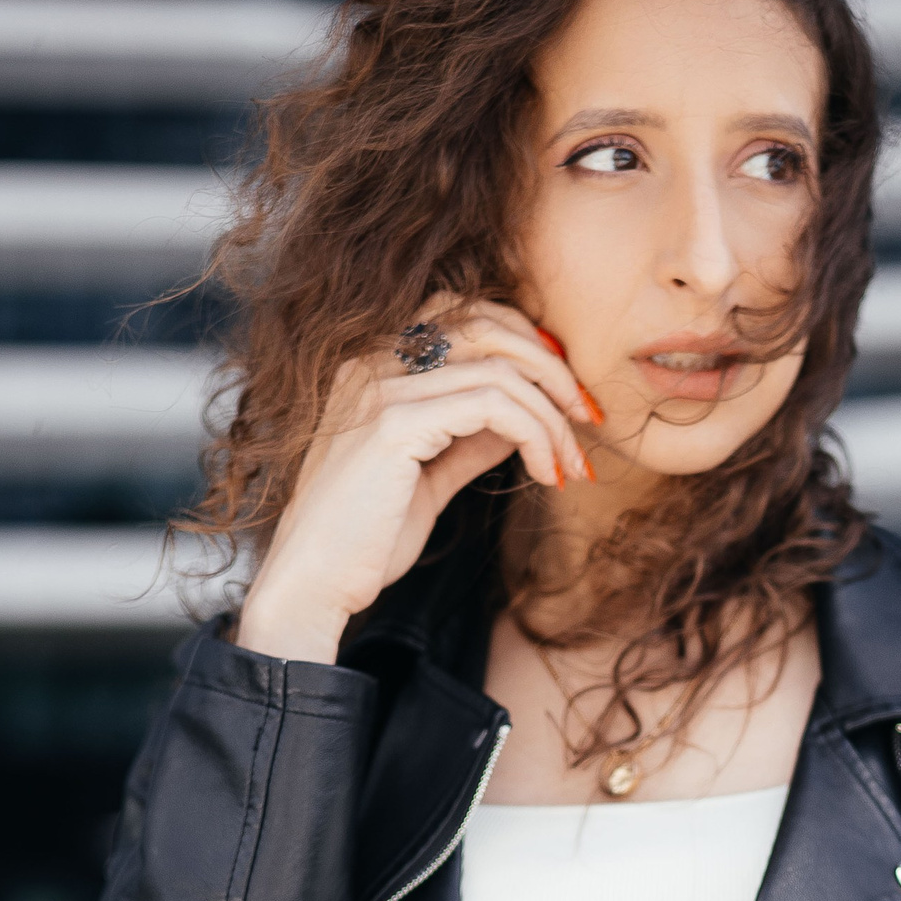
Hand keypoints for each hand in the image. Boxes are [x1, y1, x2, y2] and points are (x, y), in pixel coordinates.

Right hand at [234, 298, 599, 663]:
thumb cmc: (364, 539)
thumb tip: (520, 418)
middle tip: (586, 420)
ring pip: (500, 368)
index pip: (465, 314)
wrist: (313, 585)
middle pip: (487, 324)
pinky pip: (493, 404)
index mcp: (372, 364)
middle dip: (552, 369)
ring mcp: (379, 387)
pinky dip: (536, 435)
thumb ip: (469, 437)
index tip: (564, 398)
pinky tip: (546, 473)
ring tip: (570, 464)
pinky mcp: (393, 424)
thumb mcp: (429, 475)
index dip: (526, 344)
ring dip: (552, 416)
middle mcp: (370, 361)